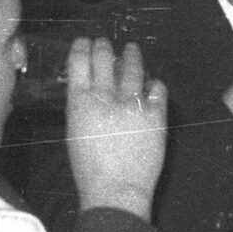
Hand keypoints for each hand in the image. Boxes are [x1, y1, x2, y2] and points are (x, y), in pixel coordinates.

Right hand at [63, 38, 166, 219]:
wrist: (116, 190)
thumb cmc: (90, 169)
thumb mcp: (75, 133)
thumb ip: (82, 107)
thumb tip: (90, 89)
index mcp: (80, 102)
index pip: (78, 62)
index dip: (82, 47)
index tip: (84, 41)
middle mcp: (106, 97)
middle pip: (104, 59)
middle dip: (104, 47)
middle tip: (105, 42)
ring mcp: (133, 103)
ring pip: (133, 69)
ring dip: (132, 56)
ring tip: (132, 49)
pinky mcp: (156, 113)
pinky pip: (157, 88)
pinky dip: (154, 82)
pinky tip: (152, 81)